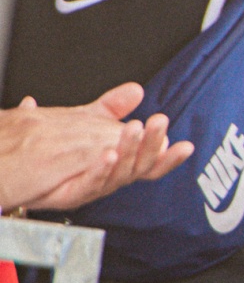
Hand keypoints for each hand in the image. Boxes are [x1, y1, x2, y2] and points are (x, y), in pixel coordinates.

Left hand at [0, 84, 191, 209]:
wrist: (19, 169)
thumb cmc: (56, 151)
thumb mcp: (88, 121)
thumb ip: (113, 107)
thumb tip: (136, 90)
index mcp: (120, 162)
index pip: (151, 161)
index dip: (169, 156)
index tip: (184, 145)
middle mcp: (112, 176)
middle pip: (142, 165)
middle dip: (154, 144)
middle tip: (158, 124)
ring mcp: (95, 185)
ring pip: (122, 173)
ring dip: (131, 151)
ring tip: (134, 130)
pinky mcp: (75, 192)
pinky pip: (93, 183)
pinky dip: (103, 170)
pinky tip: (108, 154)